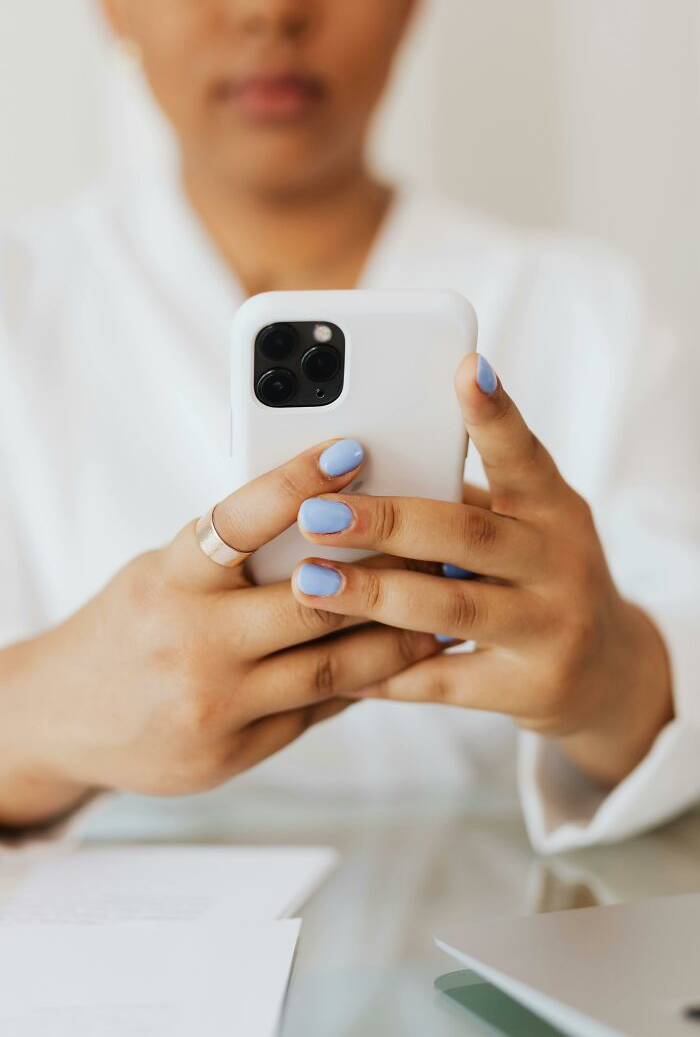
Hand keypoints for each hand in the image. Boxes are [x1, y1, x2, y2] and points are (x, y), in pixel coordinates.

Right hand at [0, 439, 437, 827]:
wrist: (63, 719)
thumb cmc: (126, 627)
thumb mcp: (162, 574)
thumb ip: (231, 558)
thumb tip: (324, 523)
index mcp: (169, 580)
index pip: (239, 521)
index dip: (297, 482)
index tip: (351, 450)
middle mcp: (192, 642)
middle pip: (311, 602)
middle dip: (385, 574)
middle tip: (439, 546)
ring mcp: (215, 706)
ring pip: (332, 669)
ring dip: (398, 638)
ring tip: (443, 609)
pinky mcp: (234, 752)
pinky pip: (317, 712)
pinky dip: (364, 682)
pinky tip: (402, 660)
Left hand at [291, 355, 672, 786]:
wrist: (608, 674)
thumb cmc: (541, 578)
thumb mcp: (526, 529)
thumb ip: (461, 504)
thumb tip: (359, 474)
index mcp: (555, 509)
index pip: (523, 455)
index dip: (495, 414)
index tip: (466, 368)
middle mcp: (561, 563)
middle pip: (468, 534)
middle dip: (386, 520)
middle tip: (314, 511)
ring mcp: (550, 629)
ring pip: (451, 607)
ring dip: (372, 594)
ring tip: (308, 581)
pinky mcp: (529, 689)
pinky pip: (443, 681)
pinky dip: (385, 672)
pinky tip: (335, 662)